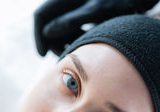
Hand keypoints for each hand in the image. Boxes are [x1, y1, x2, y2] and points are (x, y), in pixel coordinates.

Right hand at [34, 0, 158, 55]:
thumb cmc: (119, 0)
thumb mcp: (96, 11)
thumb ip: (71, 20)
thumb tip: (48, 32)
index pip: (41, 15)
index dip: (39, 36)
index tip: (43, 55)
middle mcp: (69, 1)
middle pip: (51, 23)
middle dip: (54, 42)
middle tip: (64, 58)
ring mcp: (79, 7)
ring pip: (64, 28)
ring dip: (66, 42)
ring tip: (77, 55)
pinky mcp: (90, 13)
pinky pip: (76, 28)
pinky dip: (78, 39)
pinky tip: (88, 50)